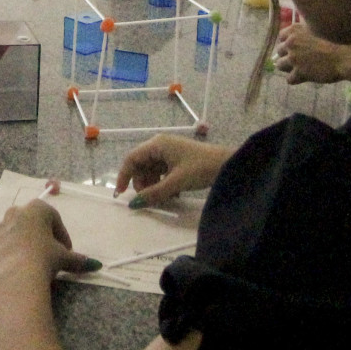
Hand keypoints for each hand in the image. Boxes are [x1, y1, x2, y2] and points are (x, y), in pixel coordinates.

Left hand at [0, 199, 95, 279]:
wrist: (16, 274)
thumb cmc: (45, 258)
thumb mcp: (64, 258)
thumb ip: (78, 259)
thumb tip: (96, 265)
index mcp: (37, 209)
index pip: (54, 219)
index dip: (63, 236)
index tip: (67, 251)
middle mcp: (17, 212)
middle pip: (33, 222)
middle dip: (42, 236)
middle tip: (51, 253)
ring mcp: (1, 227)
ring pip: (16, 231)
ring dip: (25, 242)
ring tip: (34, 260)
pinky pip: (4, 245)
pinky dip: (11, 252)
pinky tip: (18, 265)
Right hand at [115, 135, 232, 206]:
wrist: (228, 165)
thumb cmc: (201, 168)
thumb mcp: (176, 182)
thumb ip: (154, 193)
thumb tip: (134, 205)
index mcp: (157, 145)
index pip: (132, 159)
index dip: (124, 176)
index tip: (122, 194)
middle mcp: (160, 146)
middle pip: (141, 166)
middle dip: (142, 184)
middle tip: (150, 199)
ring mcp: (169, 152)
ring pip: (151, 171)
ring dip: (154, 186)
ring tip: (164, 199)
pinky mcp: (177, 160)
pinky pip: (162, 173)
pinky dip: (163, 184)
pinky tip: (173, 195)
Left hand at [275, 23, 350, 87]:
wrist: (347, 57)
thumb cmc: (336, 42)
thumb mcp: (316, 28)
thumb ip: (303, 29)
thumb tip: (294, 31)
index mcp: (294, 30)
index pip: (281, 37)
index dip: (288, 43)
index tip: (297, 48)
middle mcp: (291, 42)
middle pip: (279, 51)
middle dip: (288, 56)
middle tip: (301, 60)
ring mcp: (294, 58)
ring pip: (280, 65)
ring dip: (290, 68)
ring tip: (302, 68)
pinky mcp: (299, 72)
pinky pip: (289, 79)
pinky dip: (297, 79)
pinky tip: (306, 77)